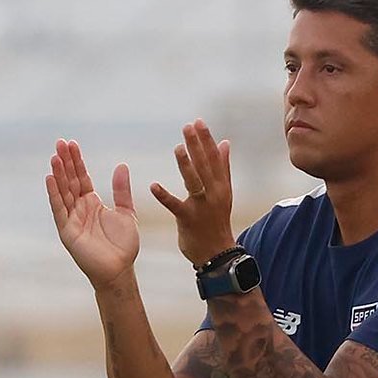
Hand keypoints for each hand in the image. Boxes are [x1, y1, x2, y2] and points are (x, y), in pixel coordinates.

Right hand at [46, 139, 139, 289]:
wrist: (120, 269)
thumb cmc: (123, 245)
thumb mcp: (126, 212)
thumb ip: (121, 190)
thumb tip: (121, 165)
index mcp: (91, 203)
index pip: (81, 177)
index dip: (77, 161)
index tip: (71, 143)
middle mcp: (79, 209)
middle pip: (70, 180)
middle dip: (65, 162)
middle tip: (59, 142)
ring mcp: (71, 219)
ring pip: (63, 192)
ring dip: (58, 174)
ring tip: (55, 156)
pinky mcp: (67, 231)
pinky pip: (59, 210)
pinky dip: (54, 194)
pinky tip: (50, 178)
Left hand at [150, 120, 237, 268]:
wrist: (217, 255)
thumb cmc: (216, 222)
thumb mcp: (223, 194)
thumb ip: (223, 168)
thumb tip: (225, 142)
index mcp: (221, 186)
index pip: (214, 159)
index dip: (207, 140)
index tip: (199, 122)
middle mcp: (214, 194)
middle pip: (205, 166)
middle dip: (197, 146)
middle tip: (188, 126)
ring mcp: (202, 207)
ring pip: (194, 182)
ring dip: (186, 164)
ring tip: (177, 148)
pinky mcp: (188, 220)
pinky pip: (175, 206)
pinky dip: (164, 196)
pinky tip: (153, 186)